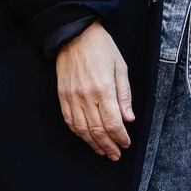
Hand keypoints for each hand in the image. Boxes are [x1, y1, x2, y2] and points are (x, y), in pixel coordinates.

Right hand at [55, 21, 134, 160]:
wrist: (75, 35)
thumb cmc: (102, 48)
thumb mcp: (120, 67)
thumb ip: (124, 95)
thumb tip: (128, 118)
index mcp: (104, 89)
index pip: (113, 122)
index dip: (120, 136)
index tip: (126, 144)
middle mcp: (86, 96)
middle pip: (97, 129)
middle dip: (108, 145)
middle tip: (115, 155)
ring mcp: (72, 97)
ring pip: (82, 129)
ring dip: (93, 143)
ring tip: (103, 151)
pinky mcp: (62, 96)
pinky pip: (70, 121)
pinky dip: (78, 133)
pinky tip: (86, 139)